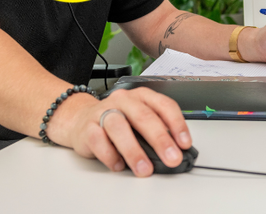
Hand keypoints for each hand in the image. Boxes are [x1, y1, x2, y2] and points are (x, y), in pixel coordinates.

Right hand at [46, 87, 191, 176]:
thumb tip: (175, 153)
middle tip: (171, 158)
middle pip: (143, 116)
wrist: (80, 119)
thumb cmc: (116, 121)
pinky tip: (118, 165)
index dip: (176, 124)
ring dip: (134, 150)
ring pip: (119, 127)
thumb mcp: (138, 121)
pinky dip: (110, 155)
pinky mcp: (87, 127)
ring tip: (144, 169)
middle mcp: (123, 101)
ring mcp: (103, 112)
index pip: (163, 105)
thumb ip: (156, 132)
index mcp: (141, 96)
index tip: (185, 143)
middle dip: (160, 139)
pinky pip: (98, 140)